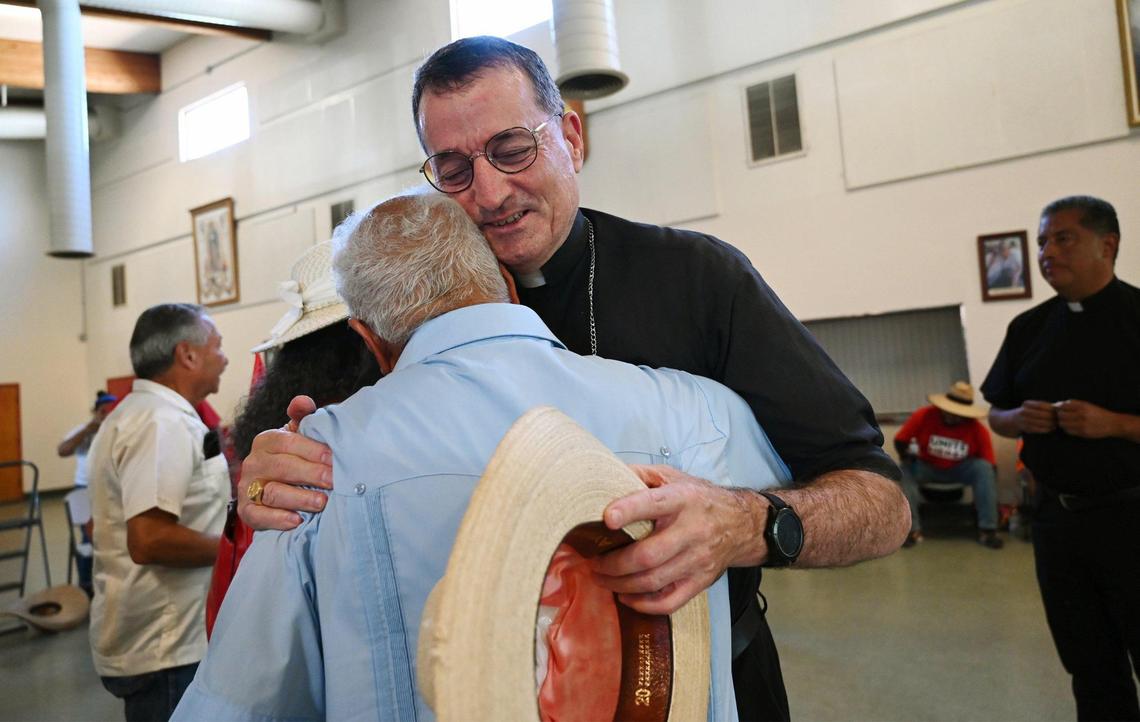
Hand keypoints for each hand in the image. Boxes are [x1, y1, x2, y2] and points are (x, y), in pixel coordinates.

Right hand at [237, 396, 331, 530]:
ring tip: (322, 502)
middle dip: (311, 474)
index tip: (333, 458)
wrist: (276, 487)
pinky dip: (278, 519)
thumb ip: (303, 417)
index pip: (287, 442)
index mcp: (266, 441)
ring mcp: (248, 487)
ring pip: (273, 492)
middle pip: (282, 467)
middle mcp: (254, 462)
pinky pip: (259, 515)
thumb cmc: (295, 458)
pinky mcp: (246, 511)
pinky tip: (297, 521)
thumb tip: (303, 402)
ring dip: (299, 498)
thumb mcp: (299, 436)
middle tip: (334, 481)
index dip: (311, 450)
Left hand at [590, 465, 762, 615]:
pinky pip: (670, 601)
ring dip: (621, 584)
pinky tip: (626, 596)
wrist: (742, 523)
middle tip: (593, 562)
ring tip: (602, 579)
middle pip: (648, 554)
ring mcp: (697, 559)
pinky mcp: (701, 581)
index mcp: (682, 499)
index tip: (606, 518)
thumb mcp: (673, 477)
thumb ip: (640, 475)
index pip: (654, 503)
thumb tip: (604, 477)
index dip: (628, 510)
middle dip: (614, 563)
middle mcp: (692, 530)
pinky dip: (644, 605)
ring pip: (654, 581)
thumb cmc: (699, 499)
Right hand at [1016, 400, 1057, 433]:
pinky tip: (1051, 428)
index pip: (1041, 405)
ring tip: (1056, 424)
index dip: (1050, 408)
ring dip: (1051, 424)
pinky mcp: (1026, 428)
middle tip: (1059, 418)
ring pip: (1041, 422)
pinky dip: (1047, 429)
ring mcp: (1024, 420)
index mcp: (1026, 404)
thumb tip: (1059, 407)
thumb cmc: (1030, 411)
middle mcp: (1023, 411)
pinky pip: (1039, 429)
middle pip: (1042, 414)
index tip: (1058, 410)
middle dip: (1052, 417)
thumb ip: (1045, 406)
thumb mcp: (1033, 406)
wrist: (1015, 420)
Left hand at [1055, 399, 1118, 438]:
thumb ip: (1074, 405)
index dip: (1059, 407)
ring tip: (1067, 422)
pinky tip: (1071, 427)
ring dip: (1062, 423)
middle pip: (1061, 415)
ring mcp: (1082, 424)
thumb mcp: (1088, 405)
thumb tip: (1057, 406)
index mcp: (1083, 405)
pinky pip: (1069, 431)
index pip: (1063, 405)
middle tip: (1062, 417)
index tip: (1060, 409)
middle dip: (1059, 415)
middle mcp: (1082, 414)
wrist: (1113, 423)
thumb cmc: (1098, 413)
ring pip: (1063, 424)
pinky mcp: (1084, 432)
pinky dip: (1067, 429)